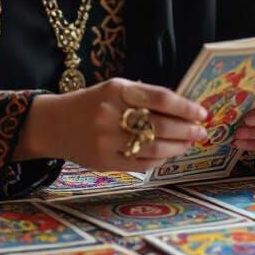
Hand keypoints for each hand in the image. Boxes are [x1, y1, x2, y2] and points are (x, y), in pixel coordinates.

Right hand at [15, 78, 208, 172]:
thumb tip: (183, 109)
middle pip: (160, 125)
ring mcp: (106, 140)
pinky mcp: (104, 161)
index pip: (160, 98)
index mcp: (116, 90)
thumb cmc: (91, 104)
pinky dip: (159, 160)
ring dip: (177, 147)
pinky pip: (141, 164)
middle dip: (186, 130)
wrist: (53, 124)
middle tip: (201, 131)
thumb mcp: (113, 89)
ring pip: (153, 148)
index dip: (185, 107)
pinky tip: (168, 154)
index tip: (201, 112)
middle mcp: (110, 114)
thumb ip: (144, 96)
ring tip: (189, 143)